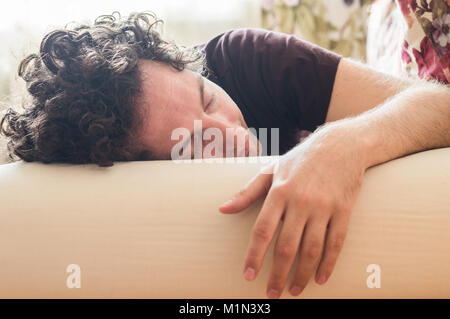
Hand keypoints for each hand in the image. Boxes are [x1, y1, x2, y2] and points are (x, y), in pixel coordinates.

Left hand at [219, 125, 366, 297]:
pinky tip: (320, 278)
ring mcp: (324, 207)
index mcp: (279, 192)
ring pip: (312, 249)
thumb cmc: (300, 159)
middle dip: (278, 274)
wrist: (340, 146)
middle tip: (272, 294)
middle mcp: (301, 201)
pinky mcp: (343, 210)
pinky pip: (336, 243)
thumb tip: (223, 209)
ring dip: (302, 274)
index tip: (249, 275)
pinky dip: (328, 264)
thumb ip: (247, 192)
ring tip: (295, 291)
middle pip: (287, 246)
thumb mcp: (270, 170)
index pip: (263, 230)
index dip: (254, 256)